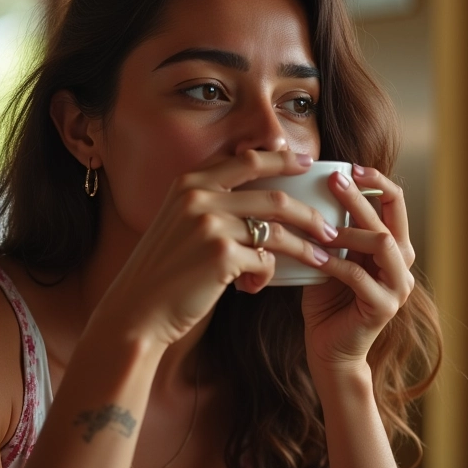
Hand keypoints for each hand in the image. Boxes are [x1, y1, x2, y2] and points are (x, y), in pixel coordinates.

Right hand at [93, 151, 338, 350]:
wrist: (137, 309)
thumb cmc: (164, 269)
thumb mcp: (179, 221)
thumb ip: (211, 201)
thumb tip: (260, 196)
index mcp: (190, 182)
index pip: (248, 159)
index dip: (282, 158)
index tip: (307, 162)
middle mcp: (199, 197)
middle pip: (274, 195)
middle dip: (308, 213)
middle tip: (329, 228)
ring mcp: (210, 225)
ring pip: (277, 230)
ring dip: (303, 247)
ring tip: (321, 258)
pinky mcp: (221, 257)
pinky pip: (265, 262)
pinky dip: (268, 275)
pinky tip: (255, 286)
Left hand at [301, 165, 415, 374]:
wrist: (330, 349)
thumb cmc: (327, 299)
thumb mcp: (332, 256)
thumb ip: (333, 230)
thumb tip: (310, 191)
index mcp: (393, 247)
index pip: (396, 204)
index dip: (378, 182)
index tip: (351, 167)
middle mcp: (402, 265)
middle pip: (387, 220)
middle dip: (359, 196)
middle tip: (334, 179)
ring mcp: (397, 287)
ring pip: (382, 244)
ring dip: (350, 231)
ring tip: (321, 227)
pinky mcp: (383, 308)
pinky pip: (360, 276)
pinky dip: (334, 263)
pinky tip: (314, 256)